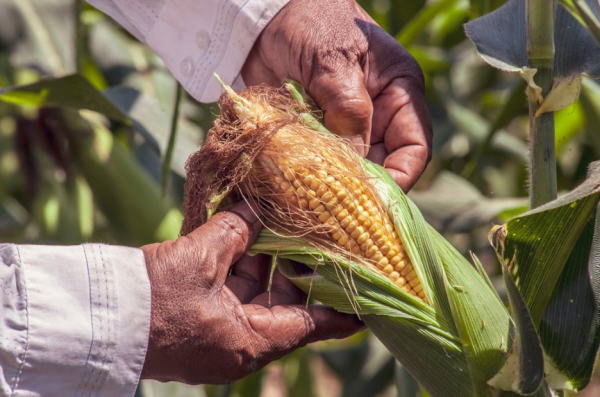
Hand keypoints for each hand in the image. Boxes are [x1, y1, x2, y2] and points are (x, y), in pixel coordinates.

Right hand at [140, 201, 363, 383]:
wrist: (95, 319)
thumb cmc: (152, 300)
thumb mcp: (200, 260)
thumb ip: (235, 231)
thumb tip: (256, 208)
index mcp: (251, 341)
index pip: (314, 324)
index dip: (343, 309)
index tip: (370, 298)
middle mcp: (240, 343)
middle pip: (285, 303)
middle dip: (297, 267)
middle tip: (318, 235)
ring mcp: (218, 333)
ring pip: (256, 293)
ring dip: (264, 260)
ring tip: (281, 224)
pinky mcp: (199, 320)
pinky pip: (230, 291)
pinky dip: (239, 265)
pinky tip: (245, 233)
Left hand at [242, 0, 431, 191]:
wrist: (263, 17)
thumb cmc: (309, 22)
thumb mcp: (333, 61)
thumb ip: (347, 109)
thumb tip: (354, 162)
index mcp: (398, 93)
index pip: (414, 148)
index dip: (400, 179)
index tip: (376, 204)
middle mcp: (377, 116)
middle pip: (382, 167)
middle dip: (362, 192)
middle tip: (337, 217)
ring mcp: (345, 127)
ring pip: (349, 171)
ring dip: (332, 190)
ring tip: (314, 209)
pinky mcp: (315, 135)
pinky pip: (319, 166)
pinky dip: (308, 181)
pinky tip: (294, 193)